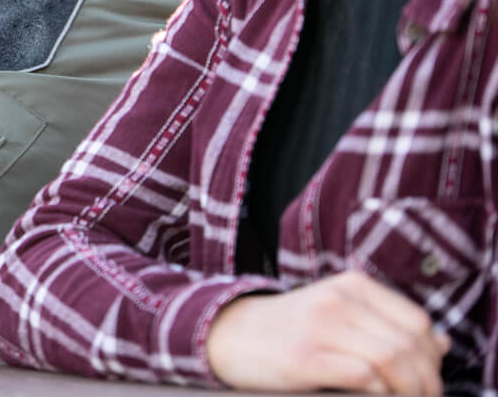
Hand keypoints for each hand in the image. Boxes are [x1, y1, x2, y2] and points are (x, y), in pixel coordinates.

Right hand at [204, 272, 448, 394]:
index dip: (433, 355)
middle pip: (408, 343)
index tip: (430, 377)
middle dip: (426, 379)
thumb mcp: (338, 312)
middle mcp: (338, 300)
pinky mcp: (305, 358)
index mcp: (351, 285)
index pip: (417, 321)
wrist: (228, 334)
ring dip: (408, 389)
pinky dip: (379, 392)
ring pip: (391, 359)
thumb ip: (386, 323)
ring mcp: (320, 328)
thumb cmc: (289, 329)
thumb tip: (442, 343)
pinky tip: (373, 395)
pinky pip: (363, 376)